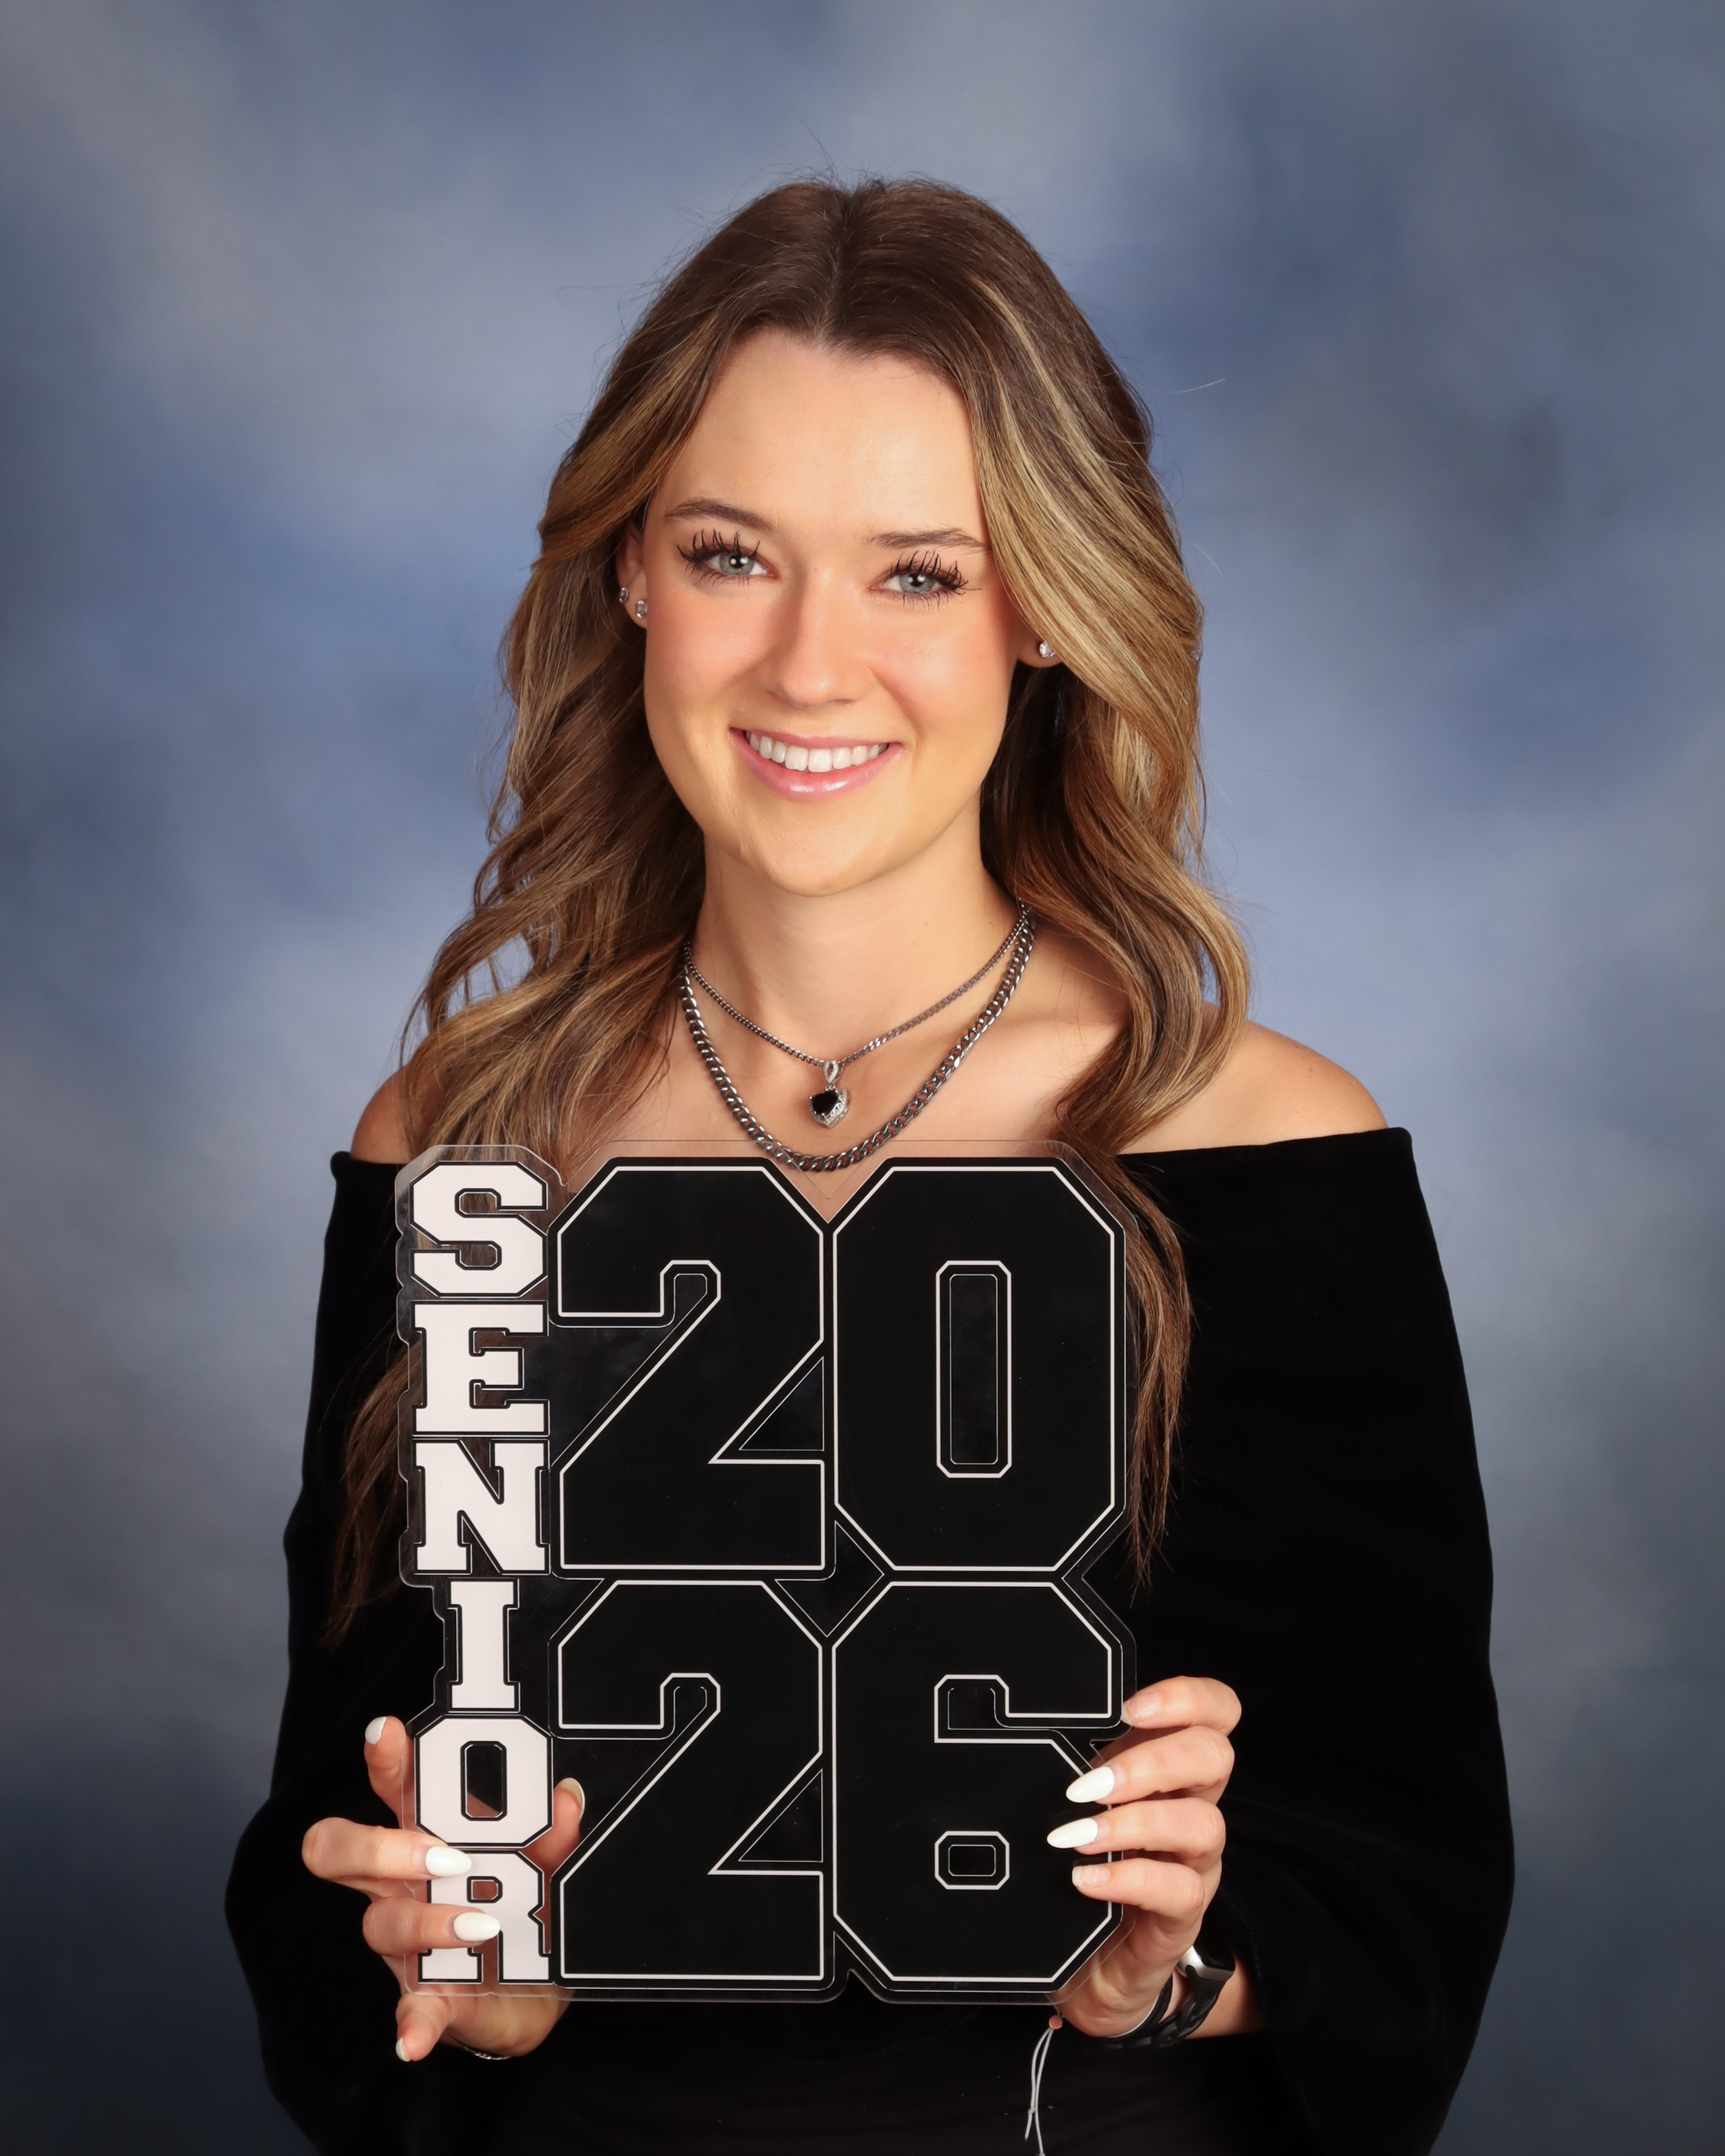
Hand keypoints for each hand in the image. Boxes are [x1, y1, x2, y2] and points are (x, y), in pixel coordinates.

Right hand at [301, 1715, 582, 2061]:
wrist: (543, 1984)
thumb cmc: (526, 1901)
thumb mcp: (548, 1861)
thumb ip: (555, 1831)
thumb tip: (567, 1796)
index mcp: (426, 1835)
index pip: (391, 1787)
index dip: (384, 1759)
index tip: (386, 1733)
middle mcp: (401, 1886)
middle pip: (342, 1851)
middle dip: (381, 1847)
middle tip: (440, 1855)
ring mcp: (406, 1944)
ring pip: (382, 1924)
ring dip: (429, 1923)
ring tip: (483, 1923)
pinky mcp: (428, 1996)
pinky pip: (409, 2009)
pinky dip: (411, 2022)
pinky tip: (414, 2036)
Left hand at [1048, 1676, 1253, 2040]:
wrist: (1093, 1965)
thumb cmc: (1083, 1868)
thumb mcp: (1079, 1806)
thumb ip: (1072, 1768)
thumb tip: (1020, 1736)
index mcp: (1168, 1769)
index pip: (1215, 1712)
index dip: (1186, 1698)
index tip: (1129, 1707)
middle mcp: (1192, 1808)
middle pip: (1215, 1756)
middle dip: (1152, 1761)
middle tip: (1088, 1786)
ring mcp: (1194, 1864)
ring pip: (1202, 1824)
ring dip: (1134, 1821)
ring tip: (1076, 1836)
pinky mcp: (1183, 1918)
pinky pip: (1179, 1891)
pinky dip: (1129, 1878)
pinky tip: (1086, 1879)